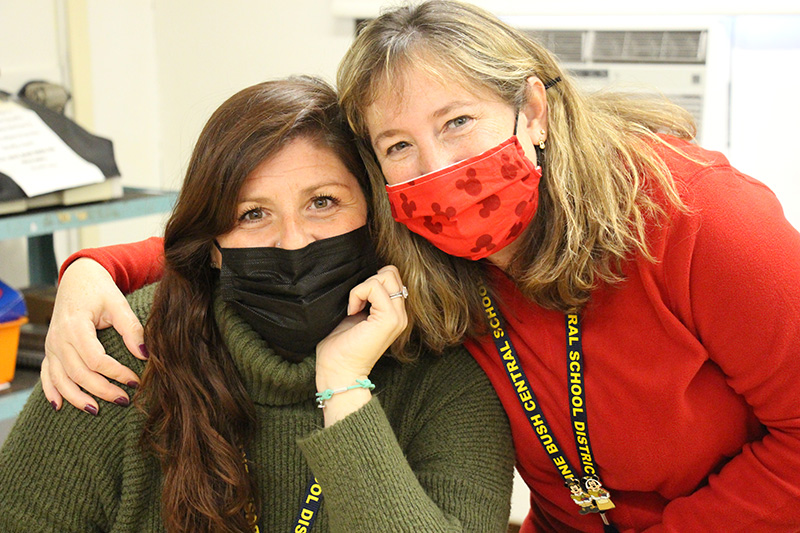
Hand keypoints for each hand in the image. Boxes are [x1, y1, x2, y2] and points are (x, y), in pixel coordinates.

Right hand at [41, 258, 145, 413]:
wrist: (79, 278)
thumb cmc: (100, 290)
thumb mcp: (118, 304)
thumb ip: (131, 328)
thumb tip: (145, 354)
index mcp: (75, 327)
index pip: (96, 360)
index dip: (116, 374)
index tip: (136, 381)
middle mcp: (58, 339)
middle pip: (79, 374)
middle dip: (102, 390)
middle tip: (124, 400)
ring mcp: (51, 346)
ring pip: (61, 380)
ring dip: (77, 398)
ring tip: (97, 411)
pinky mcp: (49, 350)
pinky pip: (46, 375)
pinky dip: (52, 392)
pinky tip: (59, 406)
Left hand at [315, 265, 407, 424]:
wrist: (338, 371)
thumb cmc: (341, 346)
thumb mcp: (356, 314)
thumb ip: (366, 297)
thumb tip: (363, 277)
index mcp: (395, 313)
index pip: (391, 277)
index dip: (370, 281)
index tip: (356, 302)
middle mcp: (401, 314)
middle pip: (392, 272)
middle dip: (369, 281)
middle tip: (356, 302)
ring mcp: (398, 317)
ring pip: (386, 276)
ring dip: (363, 288)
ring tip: (354, 308)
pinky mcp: (388, 319)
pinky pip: (374, 287)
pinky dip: (358, 294)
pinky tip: (352, 311)